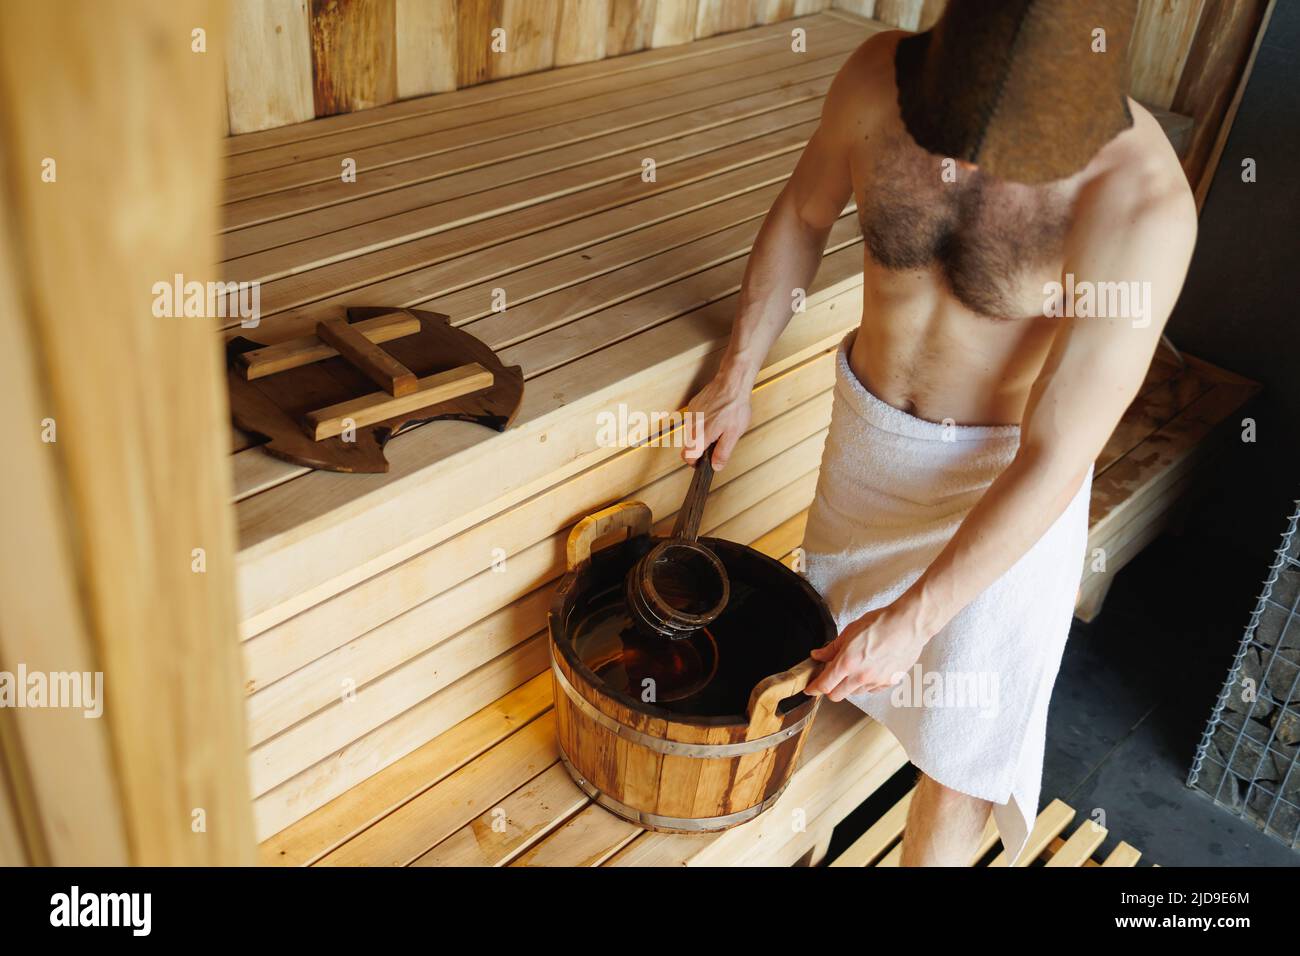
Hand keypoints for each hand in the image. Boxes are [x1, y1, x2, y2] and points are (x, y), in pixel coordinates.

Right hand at [682, 370, 752, 468]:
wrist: (732, 382)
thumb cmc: (735, 406)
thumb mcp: (733, 434)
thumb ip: (722, 452)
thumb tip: (716, 466)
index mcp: (700, 435)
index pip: (687, 456)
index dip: (694, 463)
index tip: (701, 463)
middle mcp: (692, 425)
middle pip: (689, 445)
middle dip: (701, 447)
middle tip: (717, 442)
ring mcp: (692, 414)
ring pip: (692, 432)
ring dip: (702, 434)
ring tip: (719, 426)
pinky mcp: (694, 405)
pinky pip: (695, 420)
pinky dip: (703, 422)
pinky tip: (716, 416)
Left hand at [805, 605, 928, 701]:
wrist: (908, 625)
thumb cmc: (881, 623)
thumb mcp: (850, 631)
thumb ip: (832, 647)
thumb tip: (818, 655)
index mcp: (847, 662)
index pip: (824, 684)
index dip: (814, 688)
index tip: (810, 689)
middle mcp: (860, 676)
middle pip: (836, 695)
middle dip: (829, 689)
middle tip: (829, 678)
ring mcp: (875, 682)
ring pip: (854, 693)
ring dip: (848, 686)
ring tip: (852, 669)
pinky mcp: (888, 683)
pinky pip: (871, 690)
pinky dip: (865, 684)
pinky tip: (868, 670)